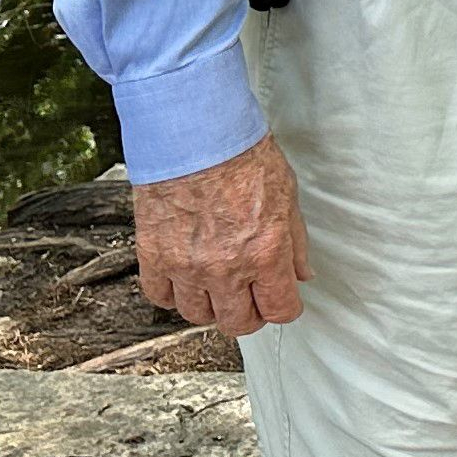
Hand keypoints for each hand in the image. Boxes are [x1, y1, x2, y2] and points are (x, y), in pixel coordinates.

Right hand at [132, 135, 309, 337]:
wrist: (196, 134)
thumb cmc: (243, 156)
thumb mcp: (287, 195)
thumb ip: (295, 242)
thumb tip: (301, 275)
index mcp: (266, 253)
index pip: (280, 310)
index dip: (284, 308)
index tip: (281, 300)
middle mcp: (226, 268)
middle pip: (238, 323)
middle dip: (249, 313)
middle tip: (250, 296)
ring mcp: (187, 266)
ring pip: (198, 315)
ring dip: (210, 304)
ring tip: (216, 284)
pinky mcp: (154, 257)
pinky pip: (160, 296)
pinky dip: (173, 292)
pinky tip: (184, 275)